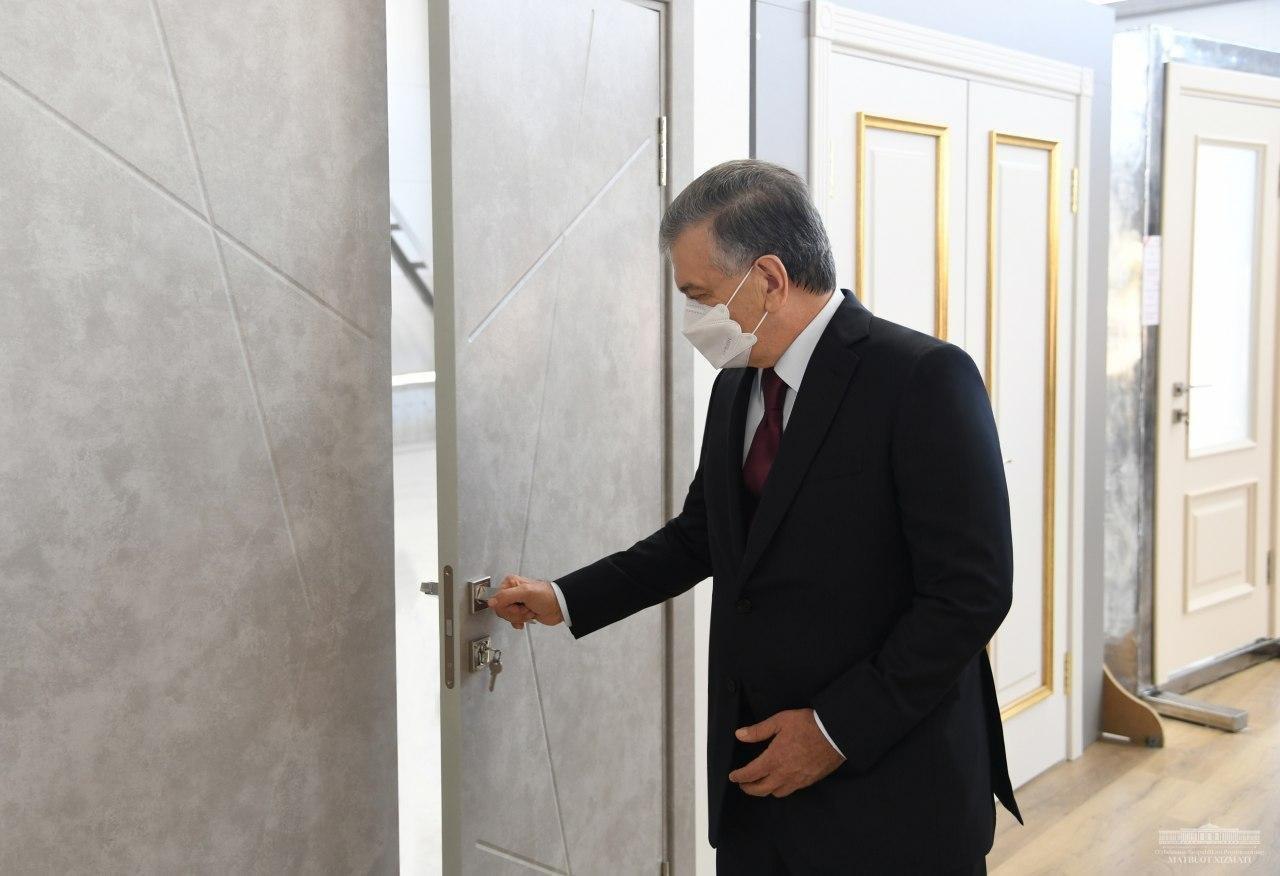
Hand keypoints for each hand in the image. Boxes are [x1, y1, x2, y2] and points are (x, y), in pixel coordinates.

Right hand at [487, 574, 563, 629]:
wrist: (559, 606)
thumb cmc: (546, 596)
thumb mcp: (526, 593)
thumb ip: (506, 596)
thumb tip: (490, 602)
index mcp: (509, 583)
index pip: (497, 600)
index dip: (507, 607)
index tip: (518, 605)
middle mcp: (510, 592)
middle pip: (501, 610)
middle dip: (516, 613)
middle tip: (527, 608)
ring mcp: (515, 602)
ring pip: (507, 616)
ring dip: (520, 617)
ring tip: (530, 611)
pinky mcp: (520, 612)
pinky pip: (512, 620)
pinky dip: (520, 622)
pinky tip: (528, 619)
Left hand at [727, 708, 845, 796]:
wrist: (836, 734)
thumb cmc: (808, 725)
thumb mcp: (780, 721)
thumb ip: (759, 730)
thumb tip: (739, 735)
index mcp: (774, 759)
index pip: (750, 774)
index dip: (739, 777)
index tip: (733, 776)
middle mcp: (784, 774)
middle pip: (761, 789)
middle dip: (749, 788)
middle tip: (743, 784)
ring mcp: (797, 780)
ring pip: (776, 793)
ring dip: (765, 790)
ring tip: (761, 783)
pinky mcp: (809, 781)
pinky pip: (791, 790)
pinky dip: (781, 789)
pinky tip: (781, 781)